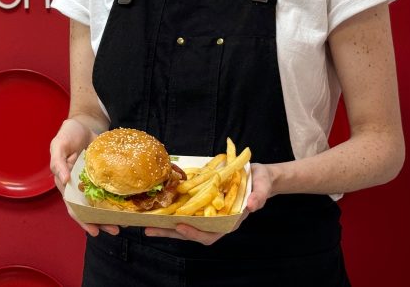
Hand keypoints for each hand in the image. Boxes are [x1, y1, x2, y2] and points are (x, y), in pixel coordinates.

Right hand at [49, 119, 118, 237]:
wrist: (85, 122)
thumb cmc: (68, 133)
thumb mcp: (58, 144)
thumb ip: (58, 162)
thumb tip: (64, 180)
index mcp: (66, 183)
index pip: (73, 206)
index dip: (83, 220)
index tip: (94, 231)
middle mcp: (79, 186)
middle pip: (89, 209)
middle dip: (101, 222)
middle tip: (116, 230)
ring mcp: (92, 181)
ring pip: (101, 201)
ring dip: (111, 213)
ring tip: (125, 222)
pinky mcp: (104, 174)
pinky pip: (110, 188)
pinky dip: (117, 197)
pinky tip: (128, 204)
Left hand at [144, 162, 272, 244]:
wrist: (257, 175)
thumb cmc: (261, 183)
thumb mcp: (262, 188)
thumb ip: (259, 197)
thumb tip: (253, 205)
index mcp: (229, 222)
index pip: (209, 235)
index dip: (195, 234)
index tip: (180, 226)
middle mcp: (215, 220)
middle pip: (191, 232)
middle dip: (170, 233)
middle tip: (150, 230)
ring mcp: (207, 212)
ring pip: (185, 223)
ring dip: (166, 225)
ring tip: (147, 223)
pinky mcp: (202, 202)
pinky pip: (185, 210)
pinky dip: (172, 210)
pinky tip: (158, 206)